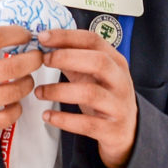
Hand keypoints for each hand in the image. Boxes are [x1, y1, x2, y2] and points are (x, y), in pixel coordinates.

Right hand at [0, 10, 43, 147]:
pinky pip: (6, 118)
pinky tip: (12, 100)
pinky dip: (16, 108)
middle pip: (11, 67)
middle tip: (36, 55)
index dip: (17, 33)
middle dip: (33, 58)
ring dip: (27, 83)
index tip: (25, 34)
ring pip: (13, 93)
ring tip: (25, 77)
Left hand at [36, 28, 138, 167]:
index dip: (67, 36)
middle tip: (43, 60)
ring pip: (91, 93)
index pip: (94, 41)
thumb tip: (43, 42)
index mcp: (115, 62)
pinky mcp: (113, 129)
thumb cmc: (104, 95)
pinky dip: (64, 120)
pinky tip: (47, 116)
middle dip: (67, 57)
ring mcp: (119, 106)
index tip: (42, 36)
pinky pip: (87, 124)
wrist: (128, 130)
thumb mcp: (92, 73)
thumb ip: (71, 58)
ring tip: (39, 92)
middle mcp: (121, 81)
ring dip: (59, 91)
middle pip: (99, 62)